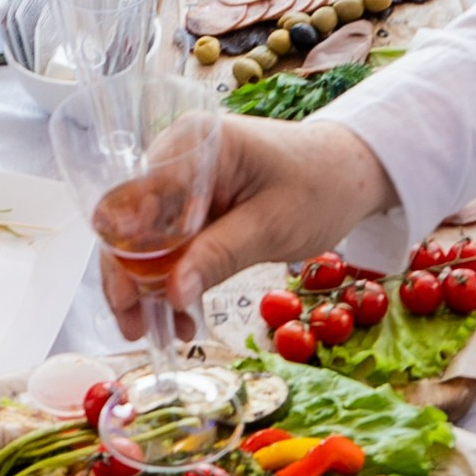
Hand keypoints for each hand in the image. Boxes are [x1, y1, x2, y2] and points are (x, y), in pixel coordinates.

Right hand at [98, 117, 395, 334]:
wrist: (350, 173)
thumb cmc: (320, 186)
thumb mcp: (273, 225)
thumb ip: (219, 255)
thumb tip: (170, 294)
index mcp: (195, 144)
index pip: (139, 196)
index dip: (125, 247)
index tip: (128, 296)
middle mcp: (177, 158)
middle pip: (132, 221)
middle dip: (129, 277)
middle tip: (134, 326)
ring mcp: (182, 183)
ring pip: (144, 240)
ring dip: (147, 286)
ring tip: (156, 331)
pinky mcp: (191, 207)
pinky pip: (168, 245)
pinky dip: (171, 279)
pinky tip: (180, 315)